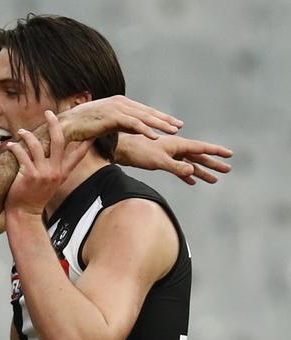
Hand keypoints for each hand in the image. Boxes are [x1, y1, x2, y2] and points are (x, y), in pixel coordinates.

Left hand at [5, 111, 93, 215]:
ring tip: (21, 131)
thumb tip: (54, 153)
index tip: (91, 129)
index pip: (79, 154)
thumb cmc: (35, 197)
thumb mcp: (51, 183)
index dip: (86, 141)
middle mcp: (55, 171)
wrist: (25, 214)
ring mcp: (42, 173)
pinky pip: (22, 154)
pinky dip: (14, 147)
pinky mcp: (29, 175)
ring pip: (37, 145)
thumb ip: (55, 168)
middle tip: (49, 113)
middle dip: (54, 124)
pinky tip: (9, 145)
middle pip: (59, 141)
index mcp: (63, 172)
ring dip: (27, 135)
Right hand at [58, 95, 183, 141]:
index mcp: (118, 103)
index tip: (171, 122)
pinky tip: (155, 137)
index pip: (143, 110)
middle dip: (164, 119)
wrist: (65, 126)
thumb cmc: (81, 127)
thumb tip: (126, 129)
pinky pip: (133, 124)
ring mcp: (116, 108)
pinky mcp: (112, 117)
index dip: (158, 116)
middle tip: (179, 125)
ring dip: (160, 124)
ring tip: (173, 131)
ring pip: (144, 117)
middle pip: (147, 111)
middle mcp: (119, 102)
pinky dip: (146, 130)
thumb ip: (117, 123)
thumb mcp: (104, 123)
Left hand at [115, 134, 232, 184]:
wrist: (122, 150)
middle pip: (199, 157)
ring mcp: (169, 154)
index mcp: (178, 144)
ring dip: (202, 172)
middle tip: (228, 170)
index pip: (202, 148)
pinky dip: (185, 175)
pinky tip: (191, 181)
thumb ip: (176, 167)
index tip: (230, 154)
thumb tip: (193, 171)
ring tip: (214, 180)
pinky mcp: (161, 161)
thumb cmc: (139, 152)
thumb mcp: (159, 161)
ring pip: (189, 164)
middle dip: (213, 164)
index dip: (216, 152)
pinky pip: (178, 169)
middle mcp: (176, 148)